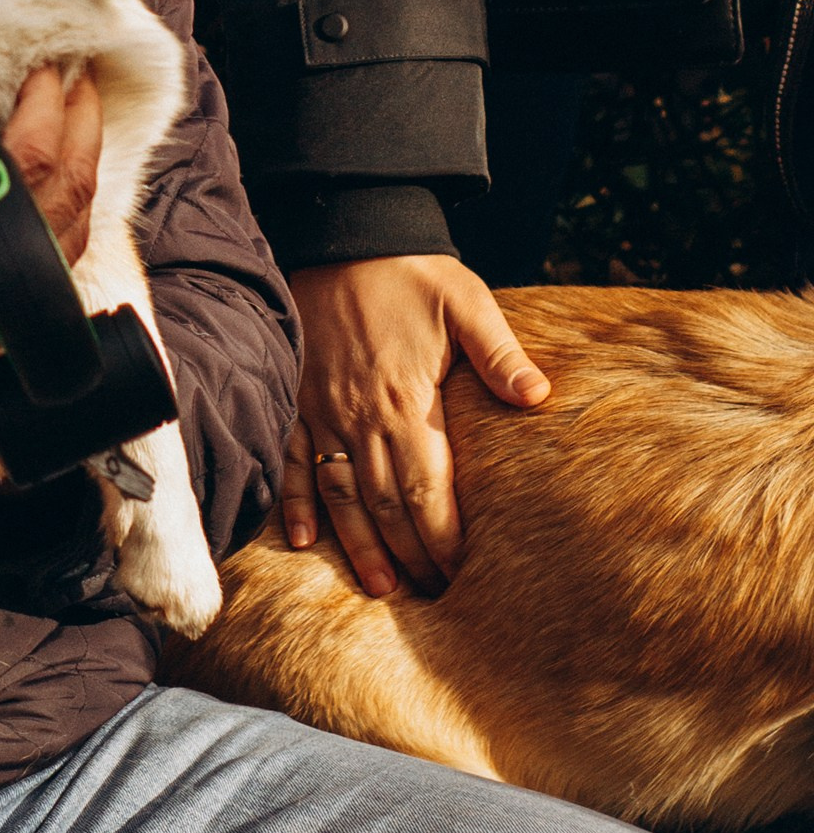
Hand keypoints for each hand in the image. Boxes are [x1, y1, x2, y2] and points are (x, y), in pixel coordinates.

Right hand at [0, 47, 99, 517]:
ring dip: (74, 184)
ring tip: (69, 132)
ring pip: (63, 251)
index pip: (35, 166)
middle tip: (79, 84)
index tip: (49, 66)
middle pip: (69, 206)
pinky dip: (51, 232)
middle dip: (82, 137)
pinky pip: (38, 285)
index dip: (50, 107)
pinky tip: (35, 202)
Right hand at [284, 258, 548, 596]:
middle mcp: (360, 417)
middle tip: (432, 596)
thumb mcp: (465, 302)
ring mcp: (322, 412)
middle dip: (410, 555)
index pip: (426, 489)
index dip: (443, 538)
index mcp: (405, 400)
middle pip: (385, 504)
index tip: (461, 575)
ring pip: (339, 495)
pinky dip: (295, 504)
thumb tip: (538, 395)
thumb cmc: (410, 272)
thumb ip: (499, 353)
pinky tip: (305, 543)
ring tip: (381, 588)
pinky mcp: (297, 400)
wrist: (342, 236)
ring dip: (359, 545)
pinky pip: (294, 461)